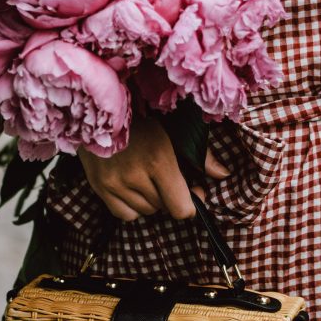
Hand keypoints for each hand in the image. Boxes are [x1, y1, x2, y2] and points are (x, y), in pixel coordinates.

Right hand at [77, 116, 229, 221]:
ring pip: (145, 211)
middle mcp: (135, 176)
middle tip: (170, 178)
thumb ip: (201, 154)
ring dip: (152, 200)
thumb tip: (223, 174)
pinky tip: (133, 187)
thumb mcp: (175, 128)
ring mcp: (114, 183)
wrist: (98, 106)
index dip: (191, 204)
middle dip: (171, 195)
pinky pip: (124, 214)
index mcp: (159, 160)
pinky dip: (132, 206)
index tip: (194, 191)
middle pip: (163, 208)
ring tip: (149, 177)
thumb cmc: (142, 114)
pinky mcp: (99, 186)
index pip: (181, 208)